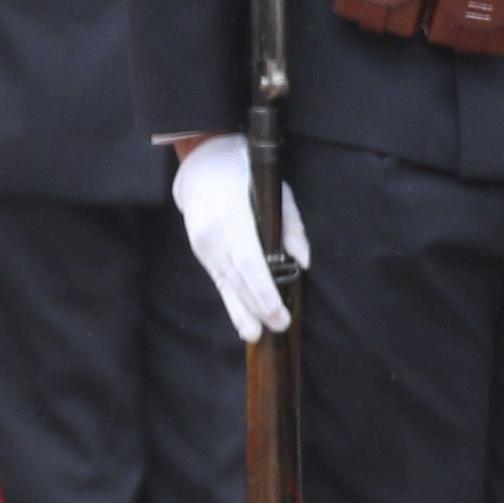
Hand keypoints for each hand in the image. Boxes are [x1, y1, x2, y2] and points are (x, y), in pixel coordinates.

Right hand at [170, 133, 296, 343]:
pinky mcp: (201, 251)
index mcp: (233, 220)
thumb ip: (292, 227)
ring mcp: (203, 245)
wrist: (203, 167)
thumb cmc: (248, 176)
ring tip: (255, 335)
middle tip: (278, 328)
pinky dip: (231, 299)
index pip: (250, 264)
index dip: (264, 292)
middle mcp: (214, 236)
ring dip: (240, 311)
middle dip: (257, 308)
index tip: (280, 312)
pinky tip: (241, 317)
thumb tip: (303, 263)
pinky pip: (218, 280)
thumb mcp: (277, 192)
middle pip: (236, 280)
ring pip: (224, 285)